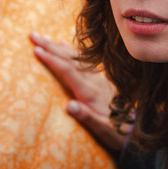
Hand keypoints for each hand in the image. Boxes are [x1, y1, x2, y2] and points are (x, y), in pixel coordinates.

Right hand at [30, 32, 126, 151]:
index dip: (52, 60)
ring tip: (42, 36)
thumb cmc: (116, 133)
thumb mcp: (102, 131)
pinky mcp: (100, 80)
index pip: (68, 71)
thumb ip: (87, 118)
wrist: (134, 130)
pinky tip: (63, 44)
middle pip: (69, 59)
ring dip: (57, 46)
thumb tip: (69, 105)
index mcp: (91, 92)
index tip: (36, 50)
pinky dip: (70, 51)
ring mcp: (98, 79)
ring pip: (75, 57)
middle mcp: (94, 81)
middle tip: (32, 35)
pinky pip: (82, 61)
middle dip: (50, 46)